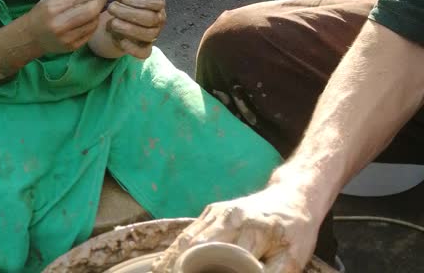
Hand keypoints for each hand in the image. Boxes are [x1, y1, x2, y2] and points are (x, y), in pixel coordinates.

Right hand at [26, 0, 113, 53]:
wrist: (31, 37)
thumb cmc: (43, 13)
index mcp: (54, 7)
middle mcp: (60, 24)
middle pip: (91, 10)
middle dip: (101, 0)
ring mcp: (67, 38)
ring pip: (93, 22)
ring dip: (98, 11)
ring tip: (96, 4)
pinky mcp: (73, 47)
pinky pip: (90, 32)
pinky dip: (94, 23)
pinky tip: (91, 18)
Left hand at [105, 0, 166, 58]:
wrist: (124, 19)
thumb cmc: (128, 1)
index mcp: (157, 2)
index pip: (157, 2)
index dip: (140, 1)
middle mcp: (159, 19)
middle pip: (150, 19)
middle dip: (129, 14)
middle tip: (111, 8)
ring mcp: (154, 35)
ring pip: (147, 35)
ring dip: (127, 29)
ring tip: (111, 23)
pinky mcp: (146, 49)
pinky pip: (143, 52)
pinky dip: (131, 48)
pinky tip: (119, 39)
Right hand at [152, 185, 321, 272]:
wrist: (294, 196)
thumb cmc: (295, 229)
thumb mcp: (294, 258)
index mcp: (252, 230)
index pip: (225, 262)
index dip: (209, 272)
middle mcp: (230, 218)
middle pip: (196, 249)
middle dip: (181, 268)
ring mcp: (217, 213)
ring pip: (187, 240)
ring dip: (170, 260)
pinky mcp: (210, 212)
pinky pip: (188, 232)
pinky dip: (174, 249)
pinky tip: (164, 263)